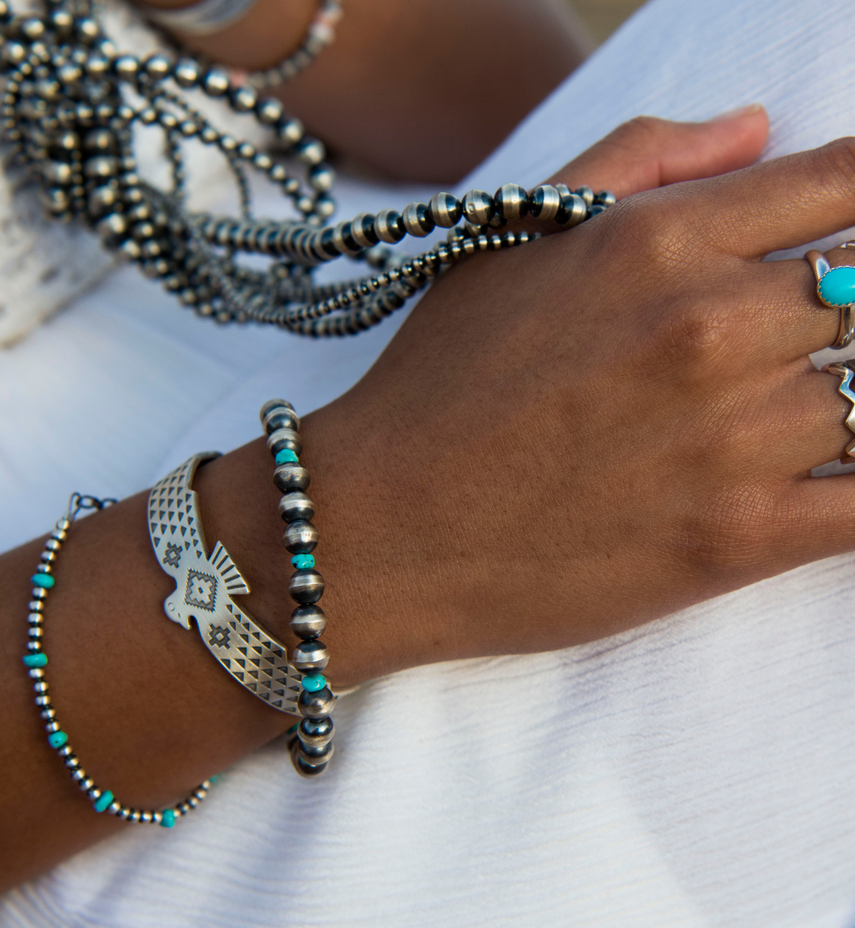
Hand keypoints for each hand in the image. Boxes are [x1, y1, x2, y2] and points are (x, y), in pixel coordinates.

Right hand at [273, 108, 854, 677]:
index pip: (850, 183)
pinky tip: (843, 477)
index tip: (841, 242)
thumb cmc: (433, 389)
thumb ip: (634, 161)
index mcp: (662, 243)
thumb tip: (756, 129)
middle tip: (813, 343)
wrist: (378, 531)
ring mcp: (733, 440)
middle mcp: (712, 328)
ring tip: (798, 408)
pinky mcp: (738, 541)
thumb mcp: (507, 243)